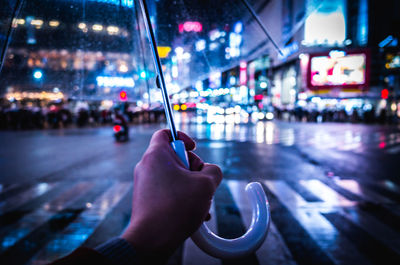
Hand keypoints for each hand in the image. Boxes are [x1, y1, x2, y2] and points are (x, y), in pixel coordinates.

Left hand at [121, 129, 221, 259]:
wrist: (152, 239)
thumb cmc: (176, 208)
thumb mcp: (206, 185)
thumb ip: (213, 171)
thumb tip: (210, 173)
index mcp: (156, 155)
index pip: (166, 133)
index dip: (183, 137)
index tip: (194, 148)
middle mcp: (146, 167)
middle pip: (175, 157)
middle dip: (194, 169)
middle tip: (201, 182)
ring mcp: (144, 184)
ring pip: (174, 177)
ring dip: (191, 187)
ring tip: (200, 204)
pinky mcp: (146, 200)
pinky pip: (167, 191)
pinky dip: (181, 198)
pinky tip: (194, 214)